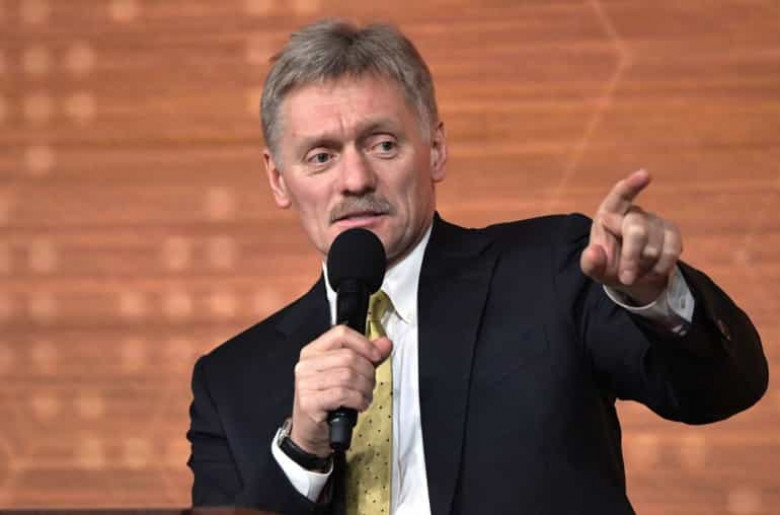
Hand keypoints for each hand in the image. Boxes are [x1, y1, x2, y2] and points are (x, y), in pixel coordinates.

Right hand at [290, 325, 391, 456]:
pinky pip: (343, 393)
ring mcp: (305, 383)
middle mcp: (306, 364)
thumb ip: (367, 357)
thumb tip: (385, 344)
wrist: (312, 433)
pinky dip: (358, 400)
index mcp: (313, 351)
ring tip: (364, 397)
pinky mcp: (309, 401)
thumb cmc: (328, 403)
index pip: (341, 334)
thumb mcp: (348, 376)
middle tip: (369, 385)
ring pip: (348, 375)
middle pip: (348, 356)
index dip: (364, 343)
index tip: (376, 355)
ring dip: (364, 389)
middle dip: (368, 373)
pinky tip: (358, 405)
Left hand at [580, 170, 682, 304]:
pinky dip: (660, 267)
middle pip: (637, 230)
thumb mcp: (594, 268)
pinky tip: (652, 272)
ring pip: (654, 246)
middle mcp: (632, 213)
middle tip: (626, 278)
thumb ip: (590, 262)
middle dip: (631, 257)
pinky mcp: (672, 233)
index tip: (645, 175)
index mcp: (608, 215)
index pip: (620, 195)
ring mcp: (654, 221)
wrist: (632, 276)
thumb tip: (594, 251)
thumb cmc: (608, 265)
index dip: (631, 185)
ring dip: (644, 266)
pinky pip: (672, 250)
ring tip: (635, 272)